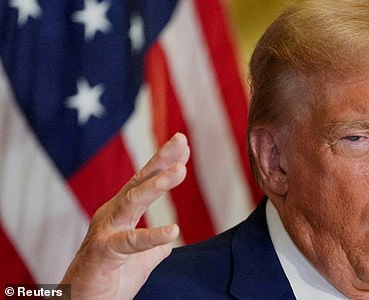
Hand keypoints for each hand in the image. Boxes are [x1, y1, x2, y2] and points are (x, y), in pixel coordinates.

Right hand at [58, 133, 189, 298]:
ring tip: (180, 170)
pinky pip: (130, 242)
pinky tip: (172, 230)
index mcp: (120, 213)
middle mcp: (111, 215)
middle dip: (161, 160)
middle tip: (181, 141)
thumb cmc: (109, 277)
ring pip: (132, 202)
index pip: (144, 182)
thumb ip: (153, 245)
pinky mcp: (104, 253)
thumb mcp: (138, 258)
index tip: (183, 144)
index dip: (163, 162)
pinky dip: (152, 236)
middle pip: (138, 182)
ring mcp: (105, 231)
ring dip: (157, 185)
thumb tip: (168, 240)